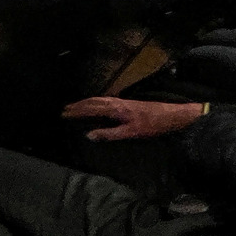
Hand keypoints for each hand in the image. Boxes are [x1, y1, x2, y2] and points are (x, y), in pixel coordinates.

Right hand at [62, 97, 204, 140]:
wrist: (171, 115)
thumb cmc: (151, 125)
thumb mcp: (130, 133)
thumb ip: (109, 134)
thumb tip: (88, 135)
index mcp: (114, 109)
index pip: (90, 109)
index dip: (77, 112)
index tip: (64, 114)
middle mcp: (116, 102)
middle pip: (93, 102)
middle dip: (78, 105)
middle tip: (65, 110)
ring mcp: (121, 101)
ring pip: (98, 100)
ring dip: (86, 103)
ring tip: (76, 106)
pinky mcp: (127, 103)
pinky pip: (105, 100)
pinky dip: (95, 102)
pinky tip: (96, 106)